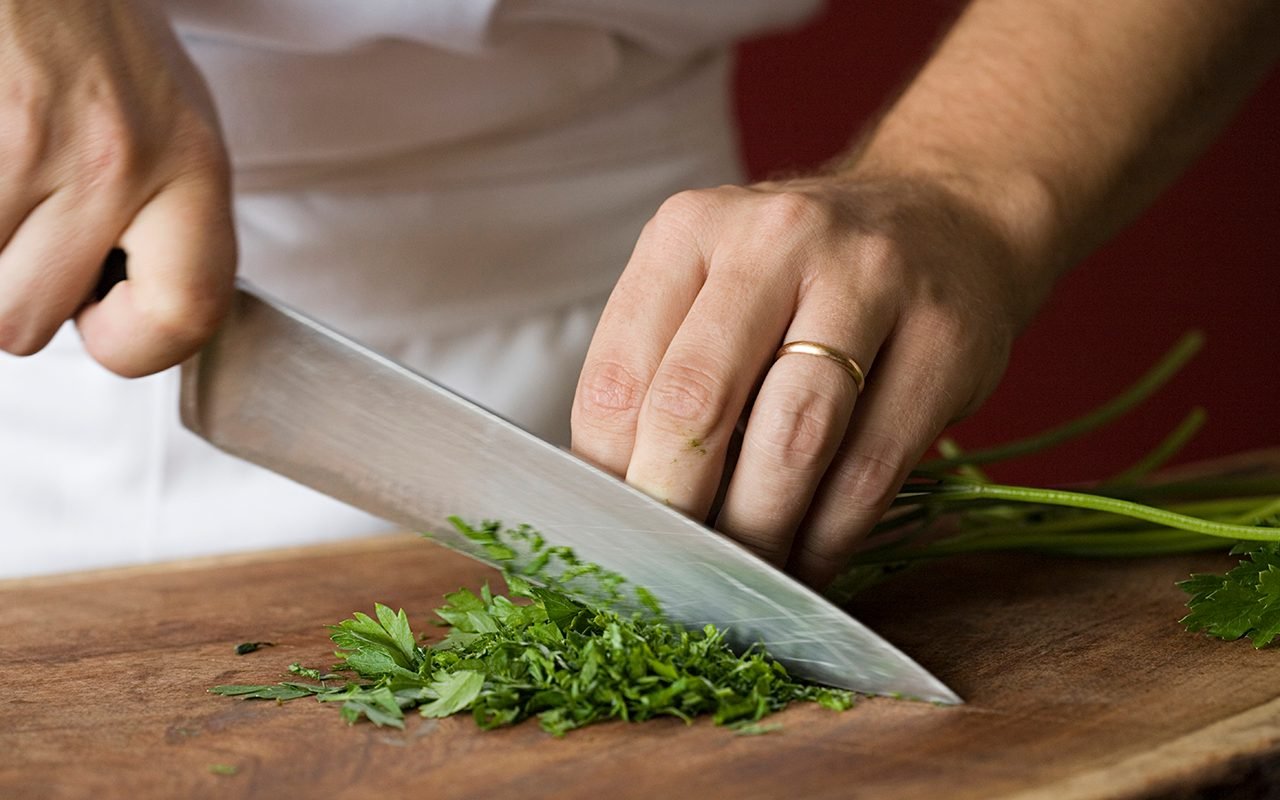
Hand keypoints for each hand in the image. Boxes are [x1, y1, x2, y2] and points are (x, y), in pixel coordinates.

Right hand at [0, 1, 234, 375]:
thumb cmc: (94, 32)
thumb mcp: (172, 126)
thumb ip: (168, 226)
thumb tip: (135, 320)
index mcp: (191, 165)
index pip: (188, 313)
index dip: (136, 345)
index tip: (106, 324)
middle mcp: (115, 158)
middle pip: (25, 322)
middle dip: (12, 292)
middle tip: (26, 230)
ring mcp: (27, 141)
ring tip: (6, 181)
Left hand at [572, 173, 1052, 586]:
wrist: (944, 218)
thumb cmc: (802, 276)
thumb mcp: (714, 285)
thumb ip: (661, 370)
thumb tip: (619, 502)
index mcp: (690, 229)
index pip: (619, 375)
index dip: (609, 476)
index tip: (617, 535)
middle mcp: (776, 240)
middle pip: (697, 404)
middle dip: (675, 510)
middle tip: (670, 573)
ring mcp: (870, 282)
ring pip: (792, 442)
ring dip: (757, 533)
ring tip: (739, 581)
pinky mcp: (944, 342)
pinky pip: (871, 470)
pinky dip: (828, 538)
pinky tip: (806, 563)